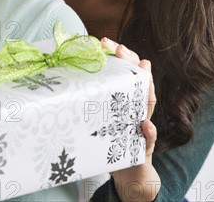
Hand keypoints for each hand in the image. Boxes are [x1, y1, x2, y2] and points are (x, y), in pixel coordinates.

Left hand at [101, 38, 160, 201]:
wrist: (127, 172)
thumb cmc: (109, 139)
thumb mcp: (99, 115)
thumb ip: (90, 98)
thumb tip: (64, 76)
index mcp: (126, 98)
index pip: (126, 70)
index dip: (119, 55)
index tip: (105, 40)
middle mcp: (138, 107)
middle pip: (140, 78)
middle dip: (131, 61)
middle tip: (119, 48)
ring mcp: (143, 125)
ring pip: (148, 102)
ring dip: (146, 85)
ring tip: (143, 67)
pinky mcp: (144, 147)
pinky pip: (149, 138)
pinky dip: (149, 131)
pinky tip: (145, 125)